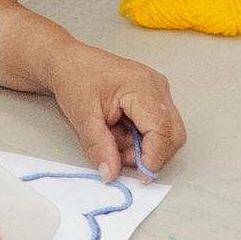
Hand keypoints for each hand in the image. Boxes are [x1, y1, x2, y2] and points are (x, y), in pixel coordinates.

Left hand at [38, 34, 186, 176]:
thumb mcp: (83, 117)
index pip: (161, 130)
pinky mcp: (153, 96)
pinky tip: (119, 130)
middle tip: (121, 159)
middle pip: (173, 133)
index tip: (141, 177)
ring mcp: (157, 90)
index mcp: (141, 86)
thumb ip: (99, 148)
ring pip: (167, 132)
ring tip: (114, 138)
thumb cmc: (75, 78)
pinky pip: (157, 125)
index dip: (154, 158)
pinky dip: (140, 137)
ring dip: (143, 146)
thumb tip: (111, 174)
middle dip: (151, 154)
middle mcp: (156, 86)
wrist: (67, 62)